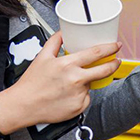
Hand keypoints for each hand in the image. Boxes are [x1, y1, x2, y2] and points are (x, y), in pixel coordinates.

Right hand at [0, 32, 120, 134]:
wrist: (23, 105)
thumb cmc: (31, 83)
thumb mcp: (42, 57)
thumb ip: (55, 42)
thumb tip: (63, 32)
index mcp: (68, 65)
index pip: (96, 53)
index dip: (110, 48)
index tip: (116, 46)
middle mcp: (76, 80)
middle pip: (104, 70)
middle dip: (113, 64)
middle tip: (116, 61)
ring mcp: (78, 95)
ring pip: (90, 84)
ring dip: (85, 82)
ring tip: (67, 85)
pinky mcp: (78, 107)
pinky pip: (85, 98)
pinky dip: (80, 96)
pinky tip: (67, 96)